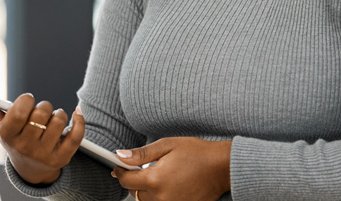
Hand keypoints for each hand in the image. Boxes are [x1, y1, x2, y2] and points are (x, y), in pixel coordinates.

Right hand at [0, 83, 84, 185]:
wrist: (30, 167)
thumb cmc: (13, 137)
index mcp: (8, 136)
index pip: (20, 110)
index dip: (26, 99)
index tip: (27, 101)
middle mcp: (25, 147)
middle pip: (41, 113)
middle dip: (43, 106)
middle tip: (40, 114)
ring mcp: (44, 154)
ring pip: (59, 119)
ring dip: (58, 114)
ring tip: (52, 121)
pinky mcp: (62, 157)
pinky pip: (76, 134)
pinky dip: (79, 120)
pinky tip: (76, 114)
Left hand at [112, 137, 230, 200]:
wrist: (222, 167)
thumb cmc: (198, 153)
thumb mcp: (168, 145)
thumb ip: (141, 153)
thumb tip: (120, 156)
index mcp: (156, 180)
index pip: (126, 181)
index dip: (120, 173)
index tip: (119, 167)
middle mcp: (161, 197)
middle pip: (135, 193)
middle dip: (134, 181)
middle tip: (143, 168)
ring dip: (146, 190)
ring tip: (159, 176)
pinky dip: (159, 196)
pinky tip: (168, 185)